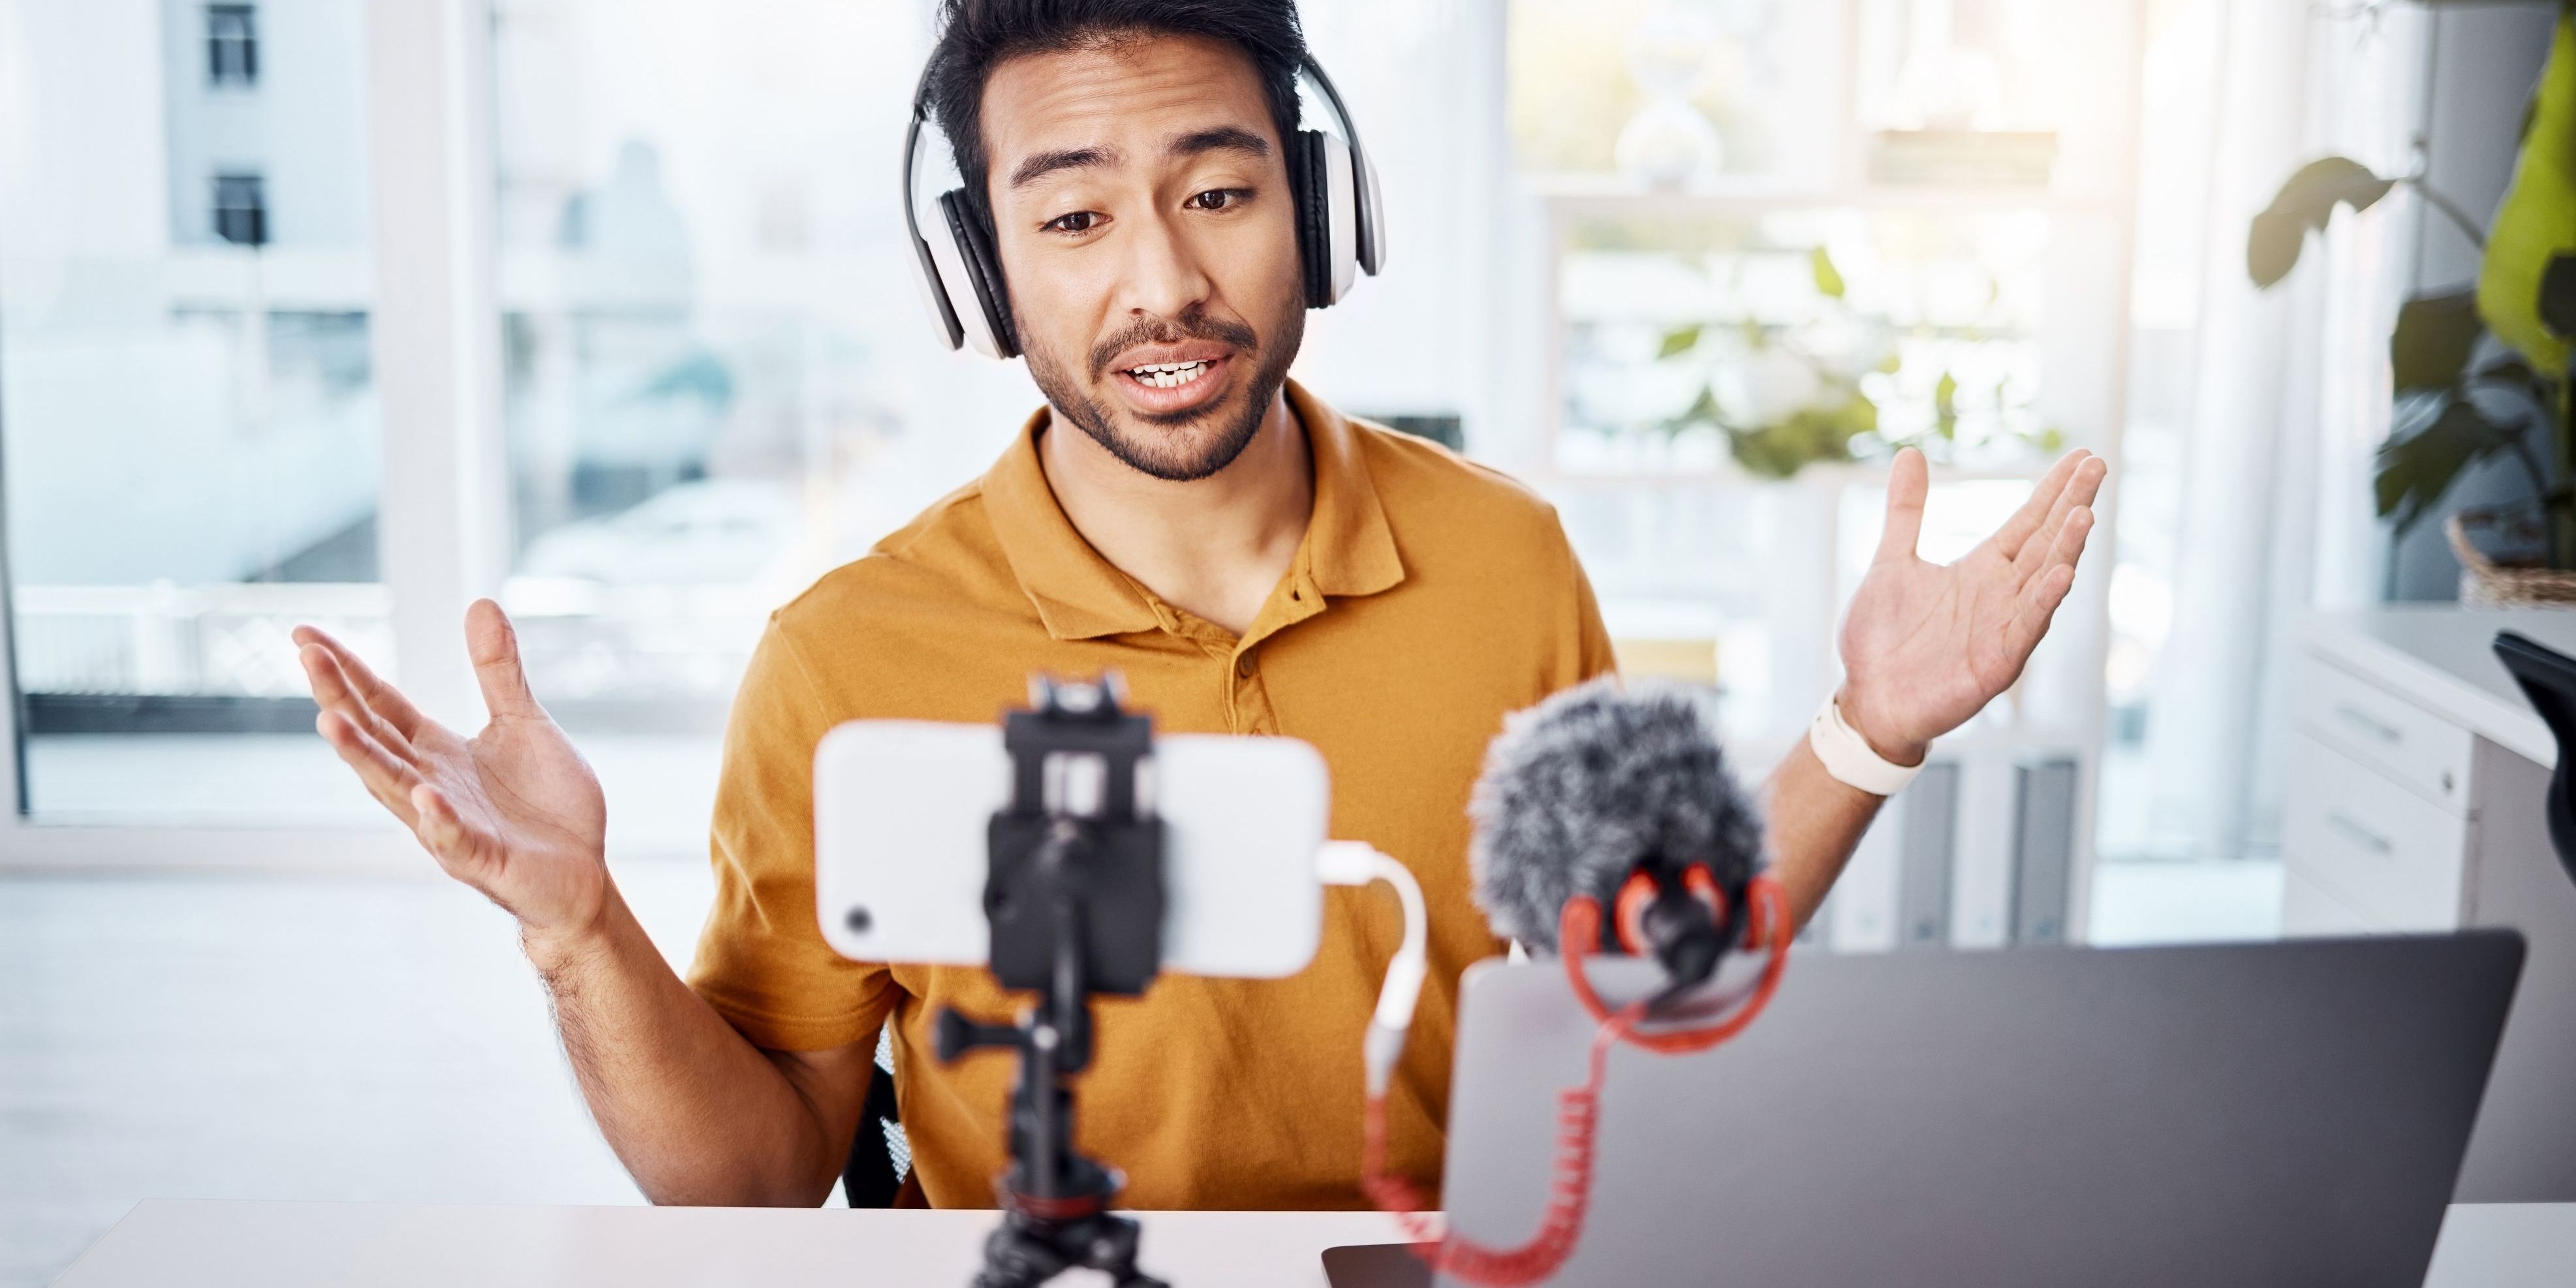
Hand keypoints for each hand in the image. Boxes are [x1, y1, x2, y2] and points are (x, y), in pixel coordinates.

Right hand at [296, 600, 609, 949]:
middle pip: (374, 737)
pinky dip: (437, 819)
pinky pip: (453, 839)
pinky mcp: (483, 859)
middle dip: (339, 699)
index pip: (380, 704)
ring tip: (330, 721)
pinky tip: (424, 796)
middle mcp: (428, 784)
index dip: (345, 670)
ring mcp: (449, 824)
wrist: (583, 872)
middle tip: (307, 656)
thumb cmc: (546, 802)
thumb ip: (497, 671)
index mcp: (436, 751)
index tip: (304, 633)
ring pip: (395, 788)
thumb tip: (479, 601)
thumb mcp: (524, 722)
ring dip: (363, 757)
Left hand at [1836, 447, 2106, 762]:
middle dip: (2072, 505)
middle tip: (2097, 465)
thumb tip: (1909, 453)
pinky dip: (2043, 601)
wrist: (1867, 699)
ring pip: (2044, 581)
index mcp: (1981, 569)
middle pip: (2045, 542)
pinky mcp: (1996, 664)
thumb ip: (1906, 511)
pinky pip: (2025, 628)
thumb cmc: (1882, 637)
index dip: (2054, 490)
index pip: (2028, 521)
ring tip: (2085, 513)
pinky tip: (2061, 574)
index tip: (2082, 455)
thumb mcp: (1891, 561)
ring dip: (2066, 549)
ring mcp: (2003, 628)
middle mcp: (2001, 595)